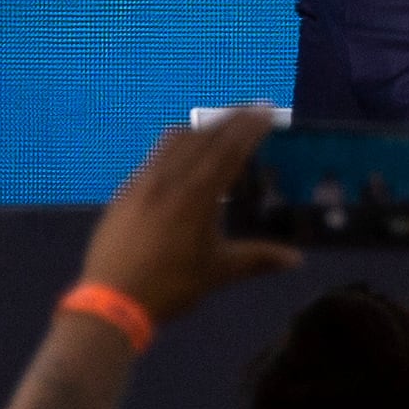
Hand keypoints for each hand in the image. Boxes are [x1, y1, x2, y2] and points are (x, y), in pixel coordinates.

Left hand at [77, 107, 299, 325]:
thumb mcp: (218, 272)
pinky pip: (154, 157)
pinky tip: (179, 159)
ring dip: (201, 128)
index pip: (229, 150)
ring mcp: (143, 181)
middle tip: (251, 109)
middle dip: (230, 119)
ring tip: (217, 127)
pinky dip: (174, 147)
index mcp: (197, 195)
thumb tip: (296, 259)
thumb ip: (258, 259)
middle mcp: (170, 178)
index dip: (249, 128)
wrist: (112, 299)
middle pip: (204, 136)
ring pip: (174, 140)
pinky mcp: (125, 190)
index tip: (265, 111)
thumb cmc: (171, 286)